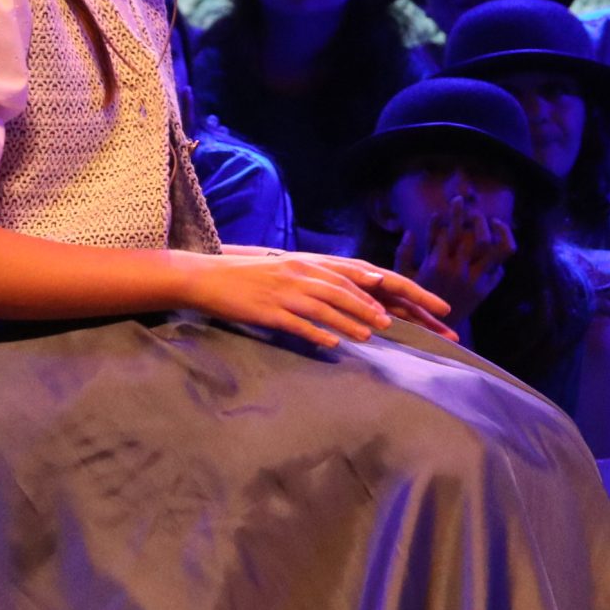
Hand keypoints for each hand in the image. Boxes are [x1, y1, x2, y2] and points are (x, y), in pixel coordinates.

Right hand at [189, 250, 451, 346]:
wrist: (207, 278)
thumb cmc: (250, 279)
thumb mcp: (287, 273)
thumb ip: (316, 282)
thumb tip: (346, 297)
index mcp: (309, 265)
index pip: (355, 275)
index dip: (383, 287)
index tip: (402, 298)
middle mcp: (301, 275)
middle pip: (344, 290)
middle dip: (370, 306)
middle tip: (394, 323)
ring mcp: (284, 292)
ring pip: (324, 305)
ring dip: (349, 320)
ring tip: (370, 336)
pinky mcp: (267, 311)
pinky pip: (296, 323)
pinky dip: (315, 332)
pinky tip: (331, 344)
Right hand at [397, 195, 514, 324]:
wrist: (435, 332)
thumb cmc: (416, 303)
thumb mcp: (404, 279)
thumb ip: (404, 254)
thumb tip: (410, 231)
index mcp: (436, 264)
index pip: (448, 230)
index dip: (451, 215)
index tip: (452, 206)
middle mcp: (457, 270)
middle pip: (472, 235)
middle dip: (473, 217)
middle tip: (473, 211)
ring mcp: (473, 280)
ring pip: (493, 248)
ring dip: (497, 232)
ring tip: (495, 222)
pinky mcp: (484, 290)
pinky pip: (499, 269)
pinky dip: (499, 258)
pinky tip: (496, 247)